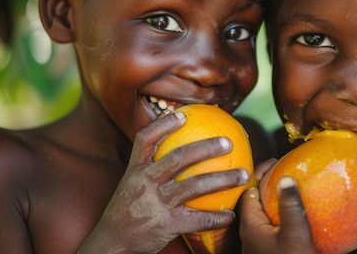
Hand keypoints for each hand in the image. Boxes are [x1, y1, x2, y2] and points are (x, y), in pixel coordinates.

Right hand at [79, 112, 249, 253]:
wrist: (112, 244)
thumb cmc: (128, 210)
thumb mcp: (131, 184)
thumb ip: (150, 168)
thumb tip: (179, 148)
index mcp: (135, 170)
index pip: (145, 139)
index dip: (164, 125)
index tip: (183, 115)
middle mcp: (145, 182)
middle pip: (178, 158)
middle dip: (206, 148)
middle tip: (228, 142)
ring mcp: (156, 203)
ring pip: (195, 186)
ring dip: (223, 179)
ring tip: (244, 174)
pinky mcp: (166, 224)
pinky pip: (198, 219)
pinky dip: (217, 218)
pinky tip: (230, 215)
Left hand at [239, 175, 316, 253]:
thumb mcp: (295, 234)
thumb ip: (290, 206)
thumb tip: (286, 179)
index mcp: (250, 225)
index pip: (248, 189)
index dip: (260, 173)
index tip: (275, 163)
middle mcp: (249, 233)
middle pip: (255, 199)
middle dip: (268, 184)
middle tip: (284, 172)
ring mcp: (257, 243)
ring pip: (263, 212)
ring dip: (275, 200)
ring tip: (290, 191)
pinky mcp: (266, 249)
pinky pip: (270, 225)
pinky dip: (279, 214)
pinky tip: (294, 215)